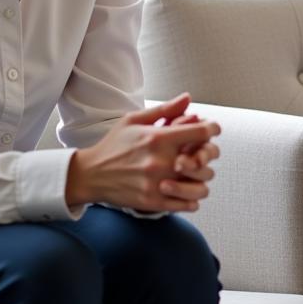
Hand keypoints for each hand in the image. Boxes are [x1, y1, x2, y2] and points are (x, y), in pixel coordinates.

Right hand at [66, 93, 220, 212]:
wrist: (90, 174)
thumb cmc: (114, 145)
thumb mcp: (135, 120)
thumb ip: (165, 110)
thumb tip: (188, 99)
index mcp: (157, 138)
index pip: (201, 133)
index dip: (212, 129)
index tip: (211, 130)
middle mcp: (160, 162)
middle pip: (205, 160)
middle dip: (209, 154)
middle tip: (203, 153)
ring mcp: (157, 184)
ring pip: (201, 186)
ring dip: (202, 179)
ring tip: (196, 174)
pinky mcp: (153, 203)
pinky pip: (187, 204)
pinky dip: (192, 198)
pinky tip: (187, 190)